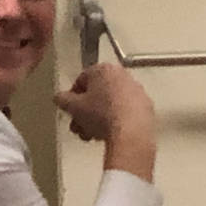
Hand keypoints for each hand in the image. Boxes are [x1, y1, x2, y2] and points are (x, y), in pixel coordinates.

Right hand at [56, 63, 157, 180]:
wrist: (131, 132)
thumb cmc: (101, 115)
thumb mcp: (73, 107)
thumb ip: (62, 99)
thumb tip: (59, 97)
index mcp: (103, 70)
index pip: (81, 80)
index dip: (72, 98)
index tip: (70, 111)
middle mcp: (122, 75)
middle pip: (96, 93)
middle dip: (84, 112)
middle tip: (79, 127)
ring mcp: (136, 90)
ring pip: (109, 103)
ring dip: (97, 119)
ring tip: (91, 136)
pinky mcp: (146, 105)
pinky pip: (124, 111)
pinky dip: (115, 120)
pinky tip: (108, 135)